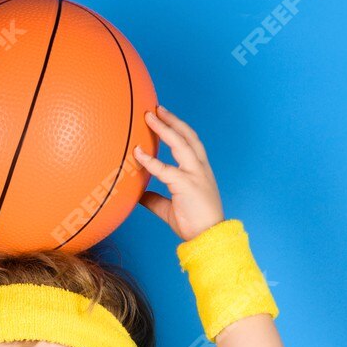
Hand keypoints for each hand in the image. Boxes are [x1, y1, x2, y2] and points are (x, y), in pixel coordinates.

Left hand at [133, 104, 224, 240]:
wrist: (209, 238)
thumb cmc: (193, 224)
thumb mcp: (169, 209)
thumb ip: (155, 199)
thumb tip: (138, 194)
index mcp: (200, 171)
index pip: (190, 143)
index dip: (178, 129)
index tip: (165, 119)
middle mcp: (200, 168)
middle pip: (188, 136)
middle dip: (172, 120)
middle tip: (156, 109)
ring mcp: (195, 174)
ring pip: (181, 143)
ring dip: (165, 128)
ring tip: (150, 116)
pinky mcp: (186, 184)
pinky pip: (165, 169)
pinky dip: (150, 160)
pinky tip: (137, 153)